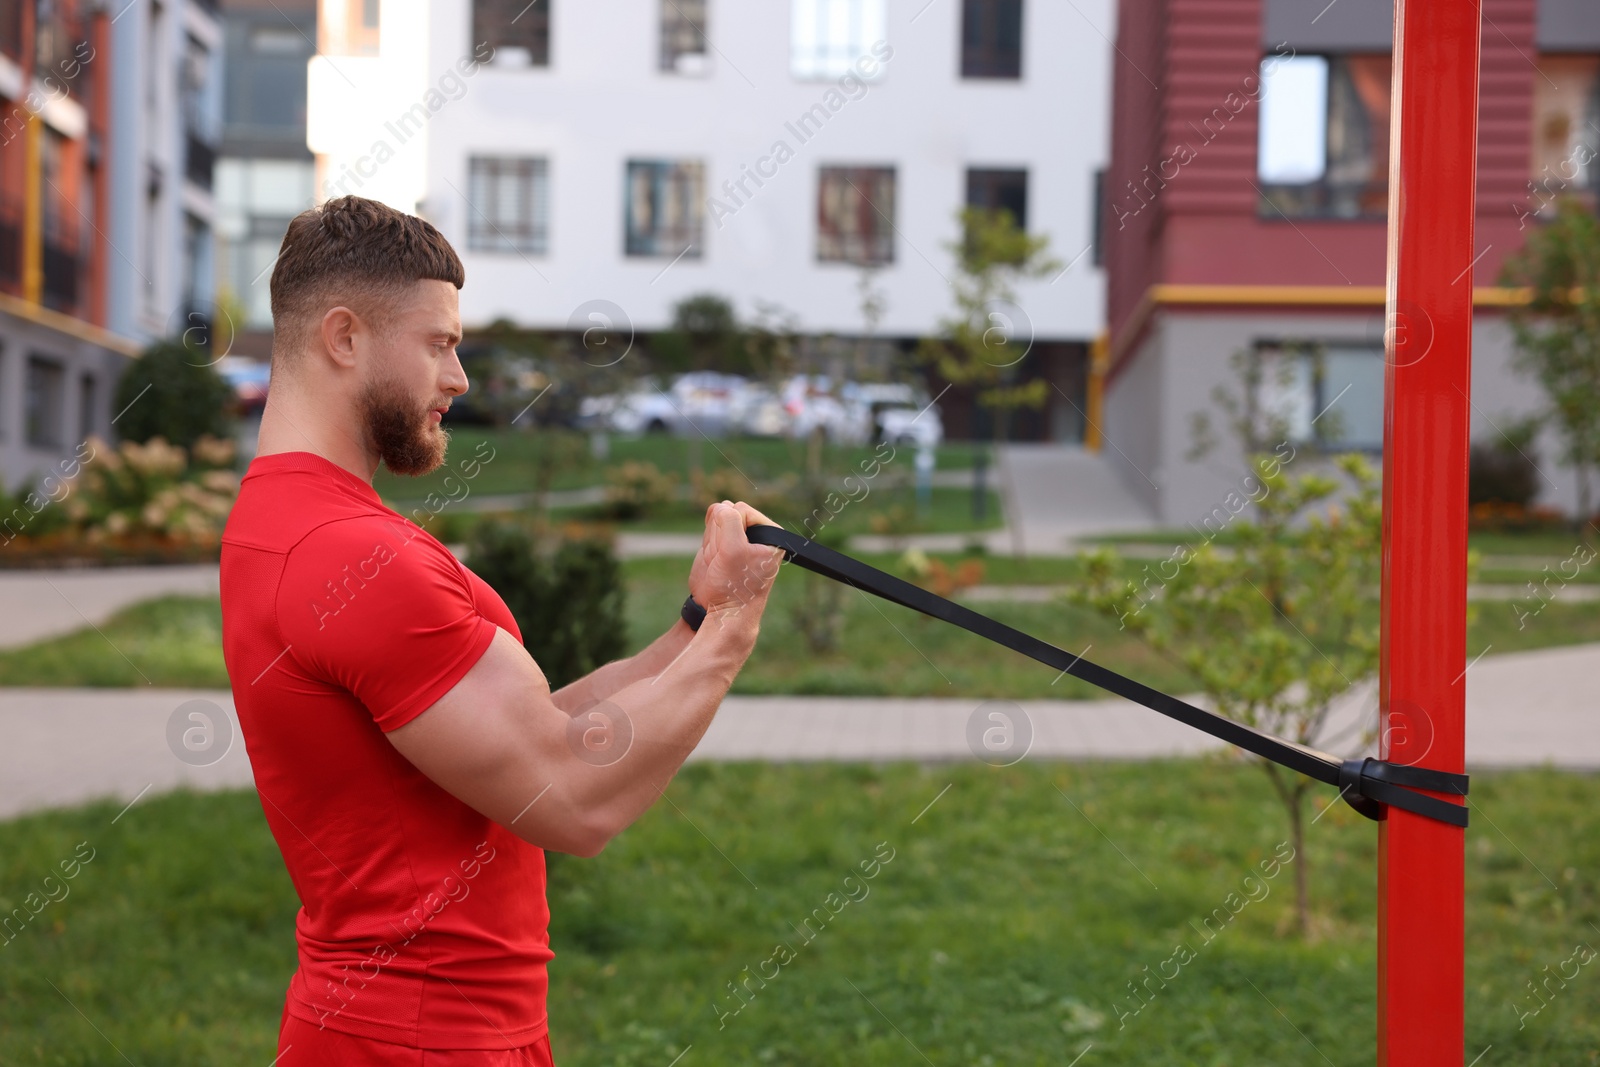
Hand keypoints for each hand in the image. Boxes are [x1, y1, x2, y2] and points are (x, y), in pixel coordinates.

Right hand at [687, 501, 785, 619]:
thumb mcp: (734, 549)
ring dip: (713, 542)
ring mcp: (739, 539)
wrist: (723, 613)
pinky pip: (709, 533)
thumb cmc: (735, 585)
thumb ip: (729, 520)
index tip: (736, 554)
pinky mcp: (723, 546)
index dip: (732, 529)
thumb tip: (720, 507)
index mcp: (770, 533)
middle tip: (727, 560)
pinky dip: (707, 545)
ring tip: (721, 562)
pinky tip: (714, 560)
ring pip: (717, 522)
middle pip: (728, 514)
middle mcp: (756, 534)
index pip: (742, 510)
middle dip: (721, 535)